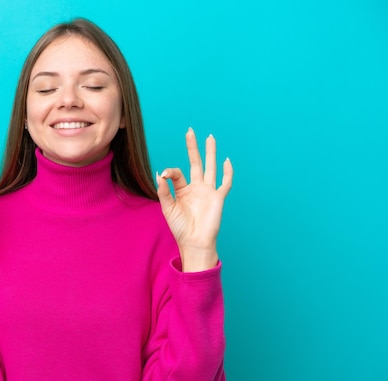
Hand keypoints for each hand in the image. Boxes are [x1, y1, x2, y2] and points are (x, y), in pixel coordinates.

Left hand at [156, 128, 232, 271]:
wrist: (194, 242)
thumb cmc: (180, 228)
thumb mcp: (168, 208)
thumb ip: (164, 191)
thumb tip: (160, 174)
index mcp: (183, 190)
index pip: (177, 173)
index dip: (171, 171)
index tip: (165, 175)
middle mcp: (196, 188)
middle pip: (195, 163)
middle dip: (193, 147)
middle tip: (190, 131)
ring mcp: (208, 191)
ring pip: (210, 167)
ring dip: (210, 153)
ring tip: (210, 137)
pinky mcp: (218, 198)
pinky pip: (225, 183)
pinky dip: (227, 172)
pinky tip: (226, 160)